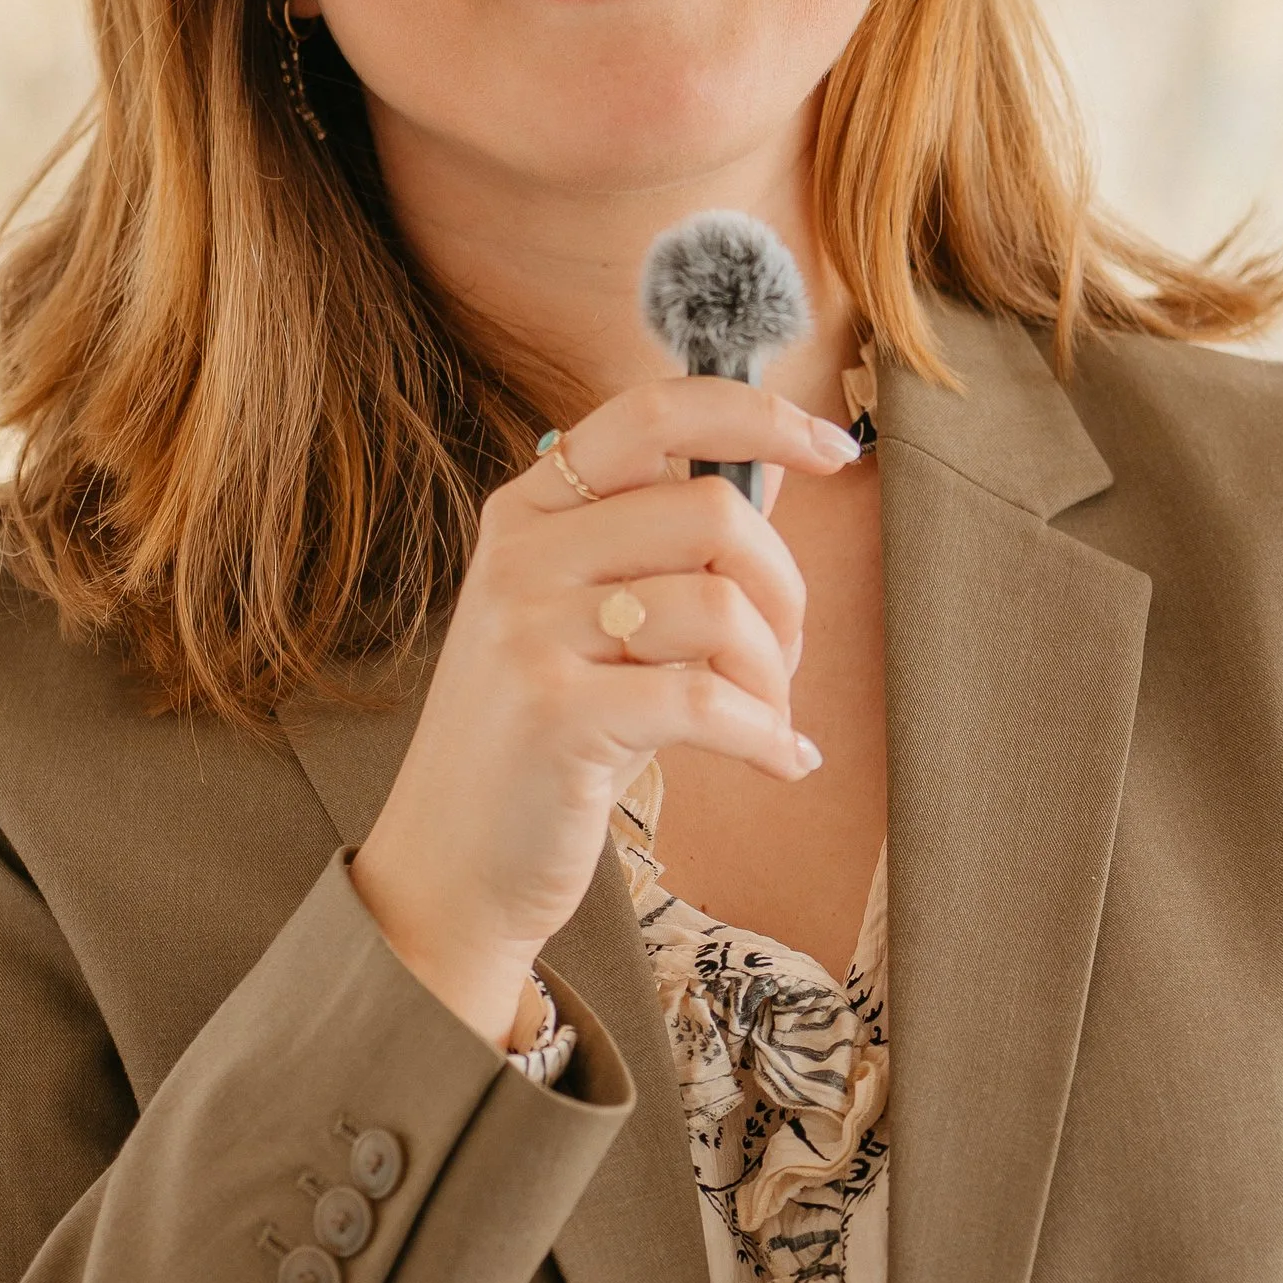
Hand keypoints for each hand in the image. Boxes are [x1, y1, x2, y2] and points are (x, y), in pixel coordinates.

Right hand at [349, 376, 858, 1048]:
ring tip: (770, 717)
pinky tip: (782, 759)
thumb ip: (668, 546)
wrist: (449, 871)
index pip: (652, 412)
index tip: (832, 448)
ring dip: (774, 673)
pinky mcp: (555, 716)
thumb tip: (775, 467)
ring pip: (718, 606)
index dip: (757, 416)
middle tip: (787, 654)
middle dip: (784, 586)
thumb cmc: (541, 742)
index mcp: (526, 511)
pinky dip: (766, 735)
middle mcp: (520, 555)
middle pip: (710, 510)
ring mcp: (528, 632)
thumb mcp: (591, 624)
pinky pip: (705, 700)